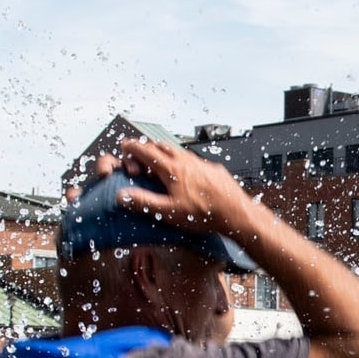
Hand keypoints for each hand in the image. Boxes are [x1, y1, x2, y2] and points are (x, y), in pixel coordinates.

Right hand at [108, 138, 259, 239]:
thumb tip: (122, 195)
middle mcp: (186, 162)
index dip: (133, 147)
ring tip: (159, 163)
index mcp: (172, 170)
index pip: (146, 152)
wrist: (236, 212)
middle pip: (161, 146)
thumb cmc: (205, 213)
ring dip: (165, 153)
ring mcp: (200, 163)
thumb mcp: (168, 212)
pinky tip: (185, 174)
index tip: (125, 145)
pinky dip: (182, 161)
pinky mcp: (212, 169)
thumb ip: (143, 202)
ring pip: (178, 151)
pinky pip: (193, 159)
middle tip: (140, 153)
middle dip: (147, 147)